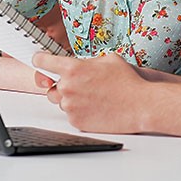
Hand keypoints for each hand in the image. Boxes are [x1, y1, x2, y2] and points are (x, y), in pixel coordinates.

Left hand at [33, 52, 150, 133]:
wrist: (140, 105)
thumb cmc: (127, 81)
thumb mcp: (107, 59)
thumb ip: (86, 61)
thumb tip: (77, 64)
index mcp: (72, 68)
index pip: (42, 61)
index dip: (40, 60)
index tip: (40, 61)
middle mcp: (67, 87)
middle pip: (51, 86)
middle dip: (62, 84)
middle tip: (82, 85)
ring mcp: (70, 106)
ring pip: (61, 101)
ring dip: (71, 99)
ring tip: (93, 97)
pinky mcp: (76, 121)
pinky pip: (71, 114)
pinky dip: (79, 111)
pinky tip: (96, 107)